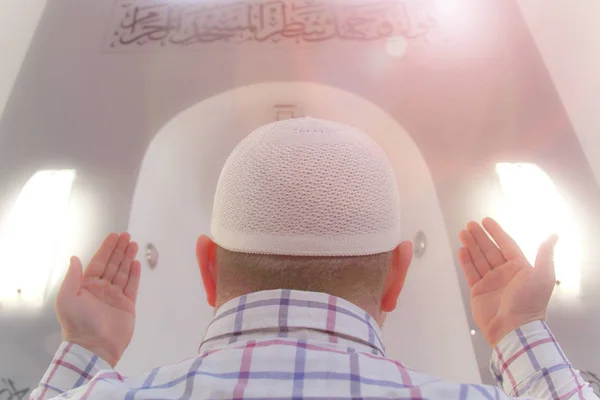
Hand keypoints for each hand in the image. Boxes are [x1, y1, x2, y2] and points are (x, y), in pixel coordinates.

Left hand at [55, 233, 140, 366]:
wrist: (94, 347)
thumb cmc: (77, 323)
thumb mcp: (66, 298)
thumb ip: (72, 277)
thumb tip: (74, 258)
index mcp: (86, 287)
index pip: (98, 262)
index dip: (106, 248)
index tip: (114, 236)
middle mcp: (101, 290)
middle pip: (112, 264)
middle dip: (119, 250)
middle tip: (127, 236)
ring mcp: (115, 297)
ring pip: (123, 272)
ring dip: (128, 258)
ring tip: (134, 245)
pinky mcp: (127, 305)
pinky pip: (132, 286)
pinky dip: (134, 274)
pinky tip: (136, 263)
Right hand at [458, 217, 557, 345]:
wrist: (513, 329)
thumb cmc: (529, 303)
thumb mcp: (543, 276)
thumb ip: (545, 254)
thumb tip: (553, 236)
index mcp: (520, 269)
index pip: (506, 245)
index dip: (496, 232)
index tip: (486, 220)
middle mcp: (504, 274)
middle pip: (490, 250)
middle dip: (480, 236)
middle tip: (470, 224)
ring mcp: (491, 282)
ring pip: (479, 258)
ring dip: (471, 245)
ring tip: (463, 232)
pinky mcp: (478, 291)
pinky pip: (471, 272)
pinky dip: (466, 261)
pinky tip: (461, 250)